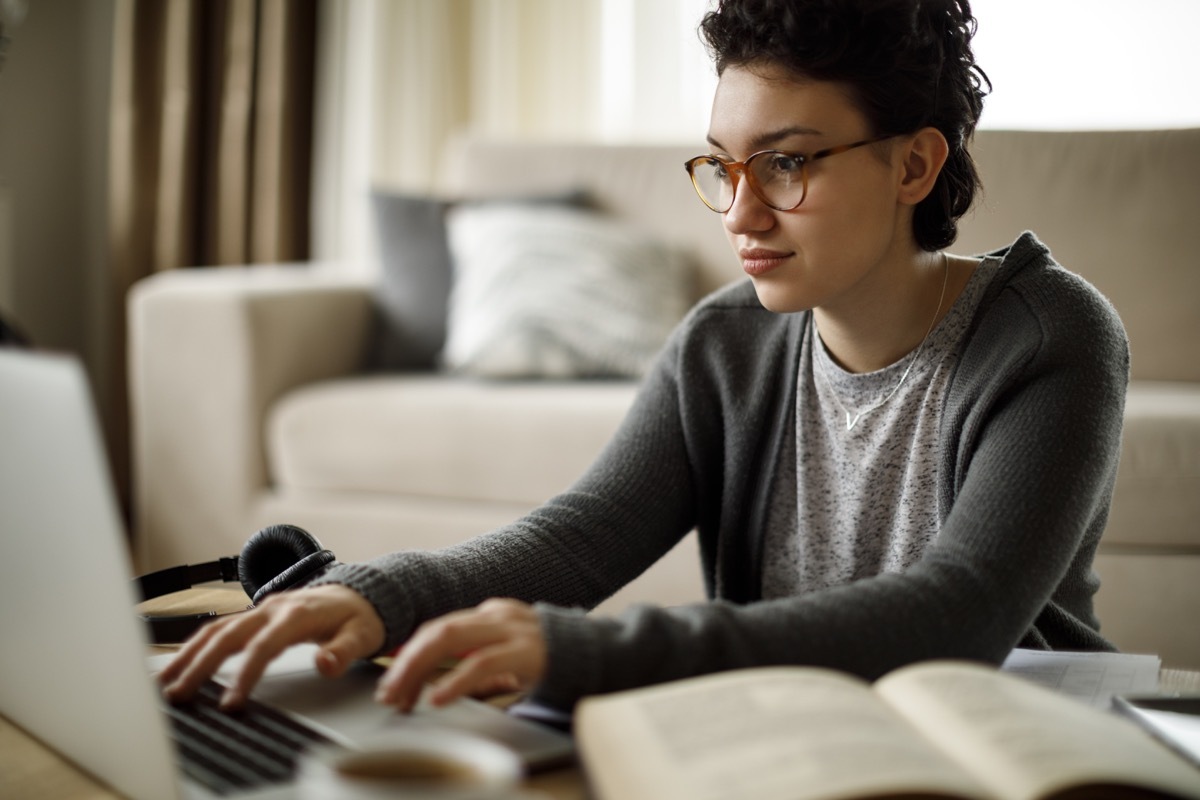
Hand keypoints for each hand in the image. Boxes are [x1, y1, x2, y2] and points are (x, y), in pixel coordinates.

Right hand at [158, 584, 385, 709]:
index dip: (245, 674)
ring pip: (216, 629)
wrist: (360, 594)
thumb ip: (345, 651)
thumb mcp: (362, 635)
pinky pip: (220, 628)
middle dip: (200, 666)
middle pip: (228, 635)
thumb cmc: (360, 618)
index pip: (264, 646)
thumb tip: (325, 663)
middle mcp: (273, 608)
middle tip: (178, 695)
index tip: (230, 704)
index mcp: (297, 614)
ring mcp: (261, 609)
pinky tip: (180, 664)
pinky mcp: (255, 616)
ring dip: (188, 655)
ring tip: (164, 682)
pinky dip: (196, 646)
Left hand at [375, 598, 545, 712]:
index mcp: (491, 616)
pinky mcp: (527, 650)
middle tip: (388, 693)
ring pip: (450, 638)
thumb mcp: (510, 659)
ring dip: (419, 669)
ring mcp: (512, 629)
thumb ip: (479, 664)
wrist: (602, 654)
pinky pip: (483, 663)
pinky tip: (439, 698)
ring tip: (402, 696)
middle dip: (406, 662)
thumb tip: (438, 683)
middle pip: (437, 630)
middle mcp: (497, 616)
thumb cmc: (555, 660)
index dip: (410, 654)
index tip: (392, 682)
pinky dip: (455, 681)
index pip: (439, 629)